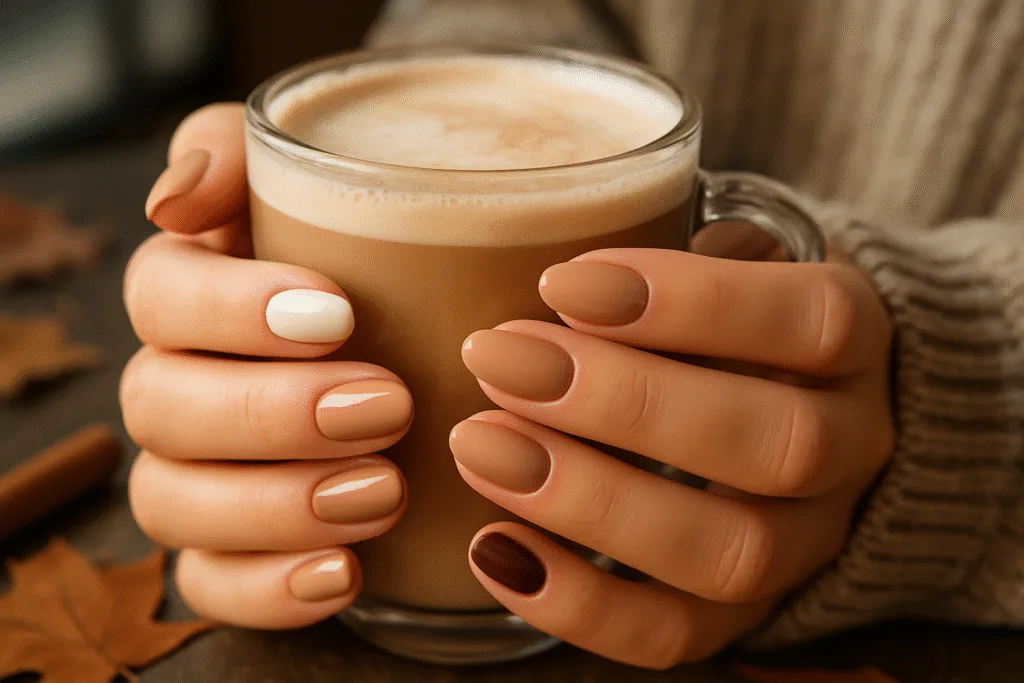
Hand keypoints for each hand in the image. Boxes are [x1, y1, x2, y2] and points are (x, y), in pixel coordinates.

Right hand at [121, 104, 412, 628]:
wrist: (438, 340)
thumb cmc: (381, 252)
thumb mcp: (330, 180)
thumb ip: (243, 155)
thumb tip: (173, 201)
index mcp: (195, 292)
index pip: (161, 296)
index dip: (231, 310)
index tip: (340, 315)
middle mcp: (179, 385)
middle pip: (163, 406)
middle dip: (270, 411)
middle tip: (388, 404)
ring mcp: (198, 474)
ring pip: (173, 502)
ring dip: (273, 503)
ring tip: (384, 490)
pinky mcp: (232, 549)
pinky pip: (209, 584)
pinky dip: (267, 588)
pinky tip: (343, 572)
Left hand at [453, 247, 893, 667]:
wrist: (809, 412)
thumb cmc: (736, 320)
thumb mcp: (733, 261)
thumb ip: (677, 248)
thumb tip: (549, 258)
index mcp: (853, 343)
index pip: (809, 322)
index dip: (691, 303)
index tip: (559, 282)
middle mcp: (851, 448)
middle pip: (773, 444)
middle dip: (622, 403)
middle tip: (498, 358)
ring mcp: (807, 543)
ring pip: (728, 552)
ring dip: (590, 503)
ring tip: (481, 446)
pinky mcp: (745, 612)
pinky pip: (676, 636)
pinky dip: (579, 606)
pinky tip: (492, 547)